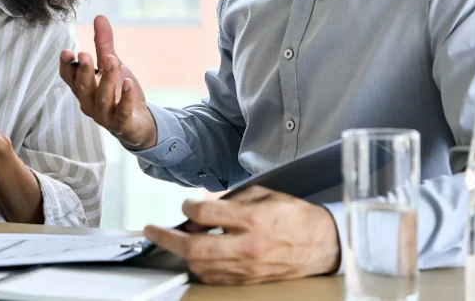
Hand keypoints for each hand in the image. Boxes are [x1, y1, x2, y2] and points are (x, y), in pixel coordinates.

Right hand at [58, 15, 156, 149]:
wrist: (138, 122)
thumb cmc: (118, 92)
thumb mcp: (111, 64)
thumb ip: (104, 44)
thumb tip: (99, 16)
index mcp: (83, 88)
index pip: (69, 77)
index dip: (66, 66)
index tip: (67, 52)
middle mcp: (89, 102)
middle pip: (83, 87)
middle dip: (84, 71)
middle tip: (84, 54)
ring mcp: (104, 115)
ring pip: (102, 98)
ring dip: (107, 80)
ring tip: (113, 61)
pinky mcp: (122, 124)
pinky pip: (122, 113)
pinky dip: (125, 99)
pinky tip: (129, 84)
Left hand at [143, 187, 340, 284]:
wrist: (323, 245)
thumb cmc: (293, 215)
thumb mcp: (263, 194)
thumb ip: (230, 201)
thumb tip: (200, 209)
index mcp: (252, 219)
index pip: (205, 214)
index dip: (188, 207)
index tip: (186, 205)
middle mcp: (248, 246)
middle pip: (195, 247)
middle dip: (167, 239)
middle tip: (151, 230)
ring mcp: (247, 267)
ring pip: (200, 266)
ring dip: (181, 253)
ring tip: (173, 241)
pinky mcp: (249, 280)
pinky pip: (214, 277)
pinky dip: (199, 266)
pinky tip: (195, 255)